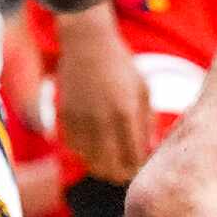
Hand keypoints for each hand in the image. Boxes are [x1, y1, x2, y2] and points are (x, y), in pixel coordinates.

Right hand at [55, 6, 153, 183]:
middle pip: (110, 168)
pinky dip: (84, 153)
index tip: (141, 167)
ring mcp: (81, 119)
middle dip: (120, 174)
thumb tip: (151, 150)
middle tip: (126, 171)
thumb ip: (148, 122)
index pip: (134, 158)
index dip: (138, 169)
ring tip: (110, 163)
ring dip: (101, 166)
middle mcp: (102, 120)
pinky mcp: (65, 116)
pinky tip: (93, 148)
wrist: (87, 42)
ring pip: (90, 162)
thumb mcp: (143, 90)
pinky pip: (74, 148)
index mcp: (126, 113)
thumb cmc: (121, 65)